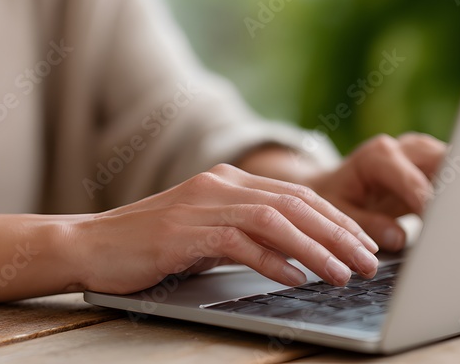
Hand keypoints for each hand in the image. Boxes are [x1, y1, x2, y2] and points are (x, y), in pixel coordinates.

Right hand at [68, 163, 379, 294]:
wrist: (89, 245)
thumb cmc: (150, 245)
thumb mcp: (207, 233)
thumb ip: (248, 233)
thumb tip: (299, 255)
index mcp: (228, 181)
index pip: (297, 195)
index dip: (337, 219)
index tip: (365, 242)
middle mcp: (220, 185)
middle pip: (296, 204)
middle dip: (339, 233)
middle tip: (371, 260)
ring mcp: (202, 205)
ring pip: (275, 221)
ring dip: (316, 249)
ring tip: (343, 274)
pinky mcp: (184, 232)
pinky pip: (240, 243)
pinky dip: (273, 261)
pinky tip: (296, 279)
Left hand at [309, 133, 445, 251]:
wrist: (333, 186)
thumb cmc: (334, 198)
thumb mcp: (339, 213)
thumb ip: (367, 225)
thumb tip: (398, 237)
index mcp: (378, 157)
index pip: (414, 181)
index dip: (432, 205)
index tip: (443, 227)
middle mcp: (403, 149)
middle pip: (442, 160)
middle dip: (456, 188)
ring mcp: (420, 154)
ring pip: (454, 162)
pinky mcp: (431, 167)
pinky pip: (454, 173)